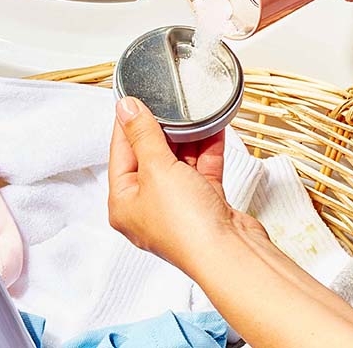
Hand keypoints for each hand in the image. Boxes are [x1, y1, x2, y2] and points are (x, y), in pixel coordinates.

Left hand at [108, 96, 265, 271]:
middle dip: (161, 129)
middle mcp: (148, 205)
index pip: (120, 152)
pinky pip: (202, 169)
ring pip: (178, 161)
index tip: (134, 99)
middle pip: (150, 156)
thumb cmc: (187, 225)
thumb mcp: (157, 169)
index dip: (127, 123)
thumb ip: (143, 134)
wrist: (231, 254)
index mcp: (124, 202)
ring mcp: (177, 205)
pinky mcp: (204, 203)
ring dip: (187, 137)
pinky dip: (207, 149)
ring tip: (192, 111)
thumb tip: (126, 108)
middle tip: (167, 102)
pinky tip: (213, 128)